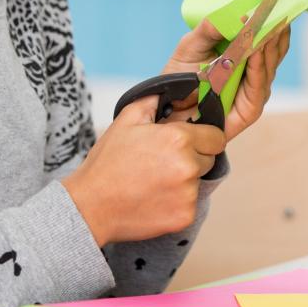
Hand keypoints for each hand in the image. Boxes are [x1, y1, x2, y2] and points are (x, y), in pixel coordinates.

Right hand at [61, 95, 225, 245]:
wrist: (90, 206)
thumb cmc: (107, 163)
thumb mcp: (126, 120)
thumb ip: (154, 100)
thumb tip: (174, 90)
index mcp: (179, 139)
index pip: (216, 137)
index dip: (203, 137)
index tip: (189, 143)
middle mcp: (188, 166)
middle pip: (209, 159)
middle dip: (193, 158)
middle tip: (163, 163)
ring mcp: (188, 194)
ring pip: (198, 182)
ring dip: (183, 181)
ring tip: (153, 182)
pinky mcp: (185, 216)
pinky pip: (190, 204)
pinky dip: (176, 203)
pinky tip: (153, 199)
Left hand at [161, 18, 291, 141]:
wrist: (164, 107)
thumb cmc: (180, 76)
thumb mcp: (192, 44)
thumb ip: (210, 29)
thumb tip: (237, 15)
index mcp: (245, 57)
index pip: (269, 37)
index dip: (274, 20)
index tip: (277, 1)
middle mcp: (254, 75)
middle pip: (274, 50)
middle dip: (275, 30)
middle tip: (274, 9)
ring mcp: (254, 93)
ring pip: (269, 66)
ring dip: (269, 45)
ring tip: (266, 25)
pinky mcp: (249, 111)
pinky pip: (258, 88)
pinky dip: (258, 68)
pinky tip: (256, 52)